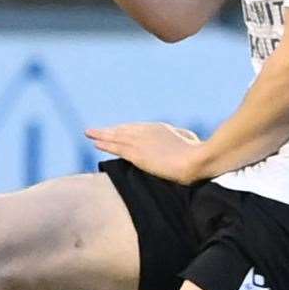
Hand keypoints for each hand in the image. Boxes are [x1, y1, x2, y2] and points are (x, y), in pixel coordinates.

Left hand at [86, 123, 205, 184]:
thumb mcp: (191, 142)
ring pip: (116, 136)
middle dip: (110, 130)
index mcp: (160, 128)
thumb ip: (184, 138)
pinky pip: (115, 147)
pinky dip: (104, 144)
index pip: (137, 129)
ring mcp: (141, 142)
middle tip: (97, 131)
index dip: (125, 131)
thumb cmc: (198, 154)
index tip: (117, 131)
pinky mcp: (136, 154)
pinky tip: (95, 143)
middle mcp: (147, 131)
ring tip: (90, 133)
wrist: (195, 161)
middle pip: (124, 130)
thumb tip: (187, 139)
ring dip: (102, 135)